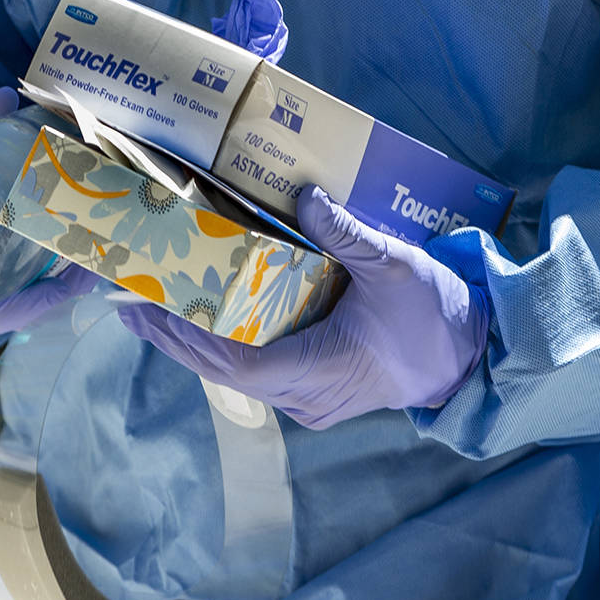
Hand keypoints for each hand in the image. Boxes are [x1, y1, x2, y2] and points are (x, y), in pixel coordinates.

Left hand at [118, 186, 488, 428]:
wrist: (468, 358)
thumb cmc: (435, 317)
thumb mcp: (396, 266)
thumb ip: (347, 233)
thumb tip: (305, 196)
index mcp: (320, 371)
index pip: (239, 362)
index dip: (191, 338)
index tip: (154, 311)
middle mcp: (305, 399)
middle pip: (225, 371)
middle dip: (175, 340)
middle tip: (131, 307)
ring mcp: (307, 403)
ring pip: (236, 376)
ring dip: (194, 345)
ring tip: (152, 314)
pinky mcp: (312, 396)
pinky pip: (256, 373)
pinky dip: (224, 348)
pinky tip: (200, 325)